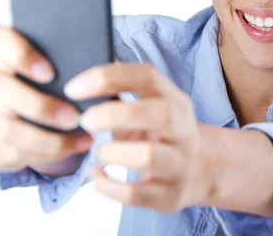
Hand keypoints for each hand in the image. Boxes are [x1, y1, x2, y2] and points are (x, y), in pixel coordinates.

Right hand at [0, 25, 93, 175]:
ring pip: (6, 128)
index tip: (49, 73)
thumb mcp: (68, 73)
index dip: (18, 54)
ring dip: (49, 137)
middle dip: (40, 105)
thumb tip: (100, 69)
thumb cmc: (63, 88)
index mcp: (9, 55)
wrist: (48, 127)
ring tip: (84, 136)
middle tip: (74, 116)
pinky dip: (53, 151)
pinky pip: (17, 152)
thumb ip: (73, 65)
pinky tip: (78, 145)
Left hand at [64, 63, 212, 212]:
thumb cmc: (161, 136)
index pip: (148, 76)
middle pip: (159, 114)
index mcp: (176, 101)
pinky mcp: (168, 196)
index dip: (107, 78)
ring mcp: (179, 165)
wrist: (198, 174)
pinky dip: (107, 185)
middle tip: (84, 121)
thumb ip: (122, 100)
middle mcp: (183, 131)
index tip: (74, 89)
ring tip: (98, 152)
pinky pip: (135, 193)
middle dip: (113, 115)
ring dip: (113, 152)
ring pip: (149, 156)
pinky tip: (96, 175)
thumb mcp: (151, 111)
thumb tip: (79, 92)